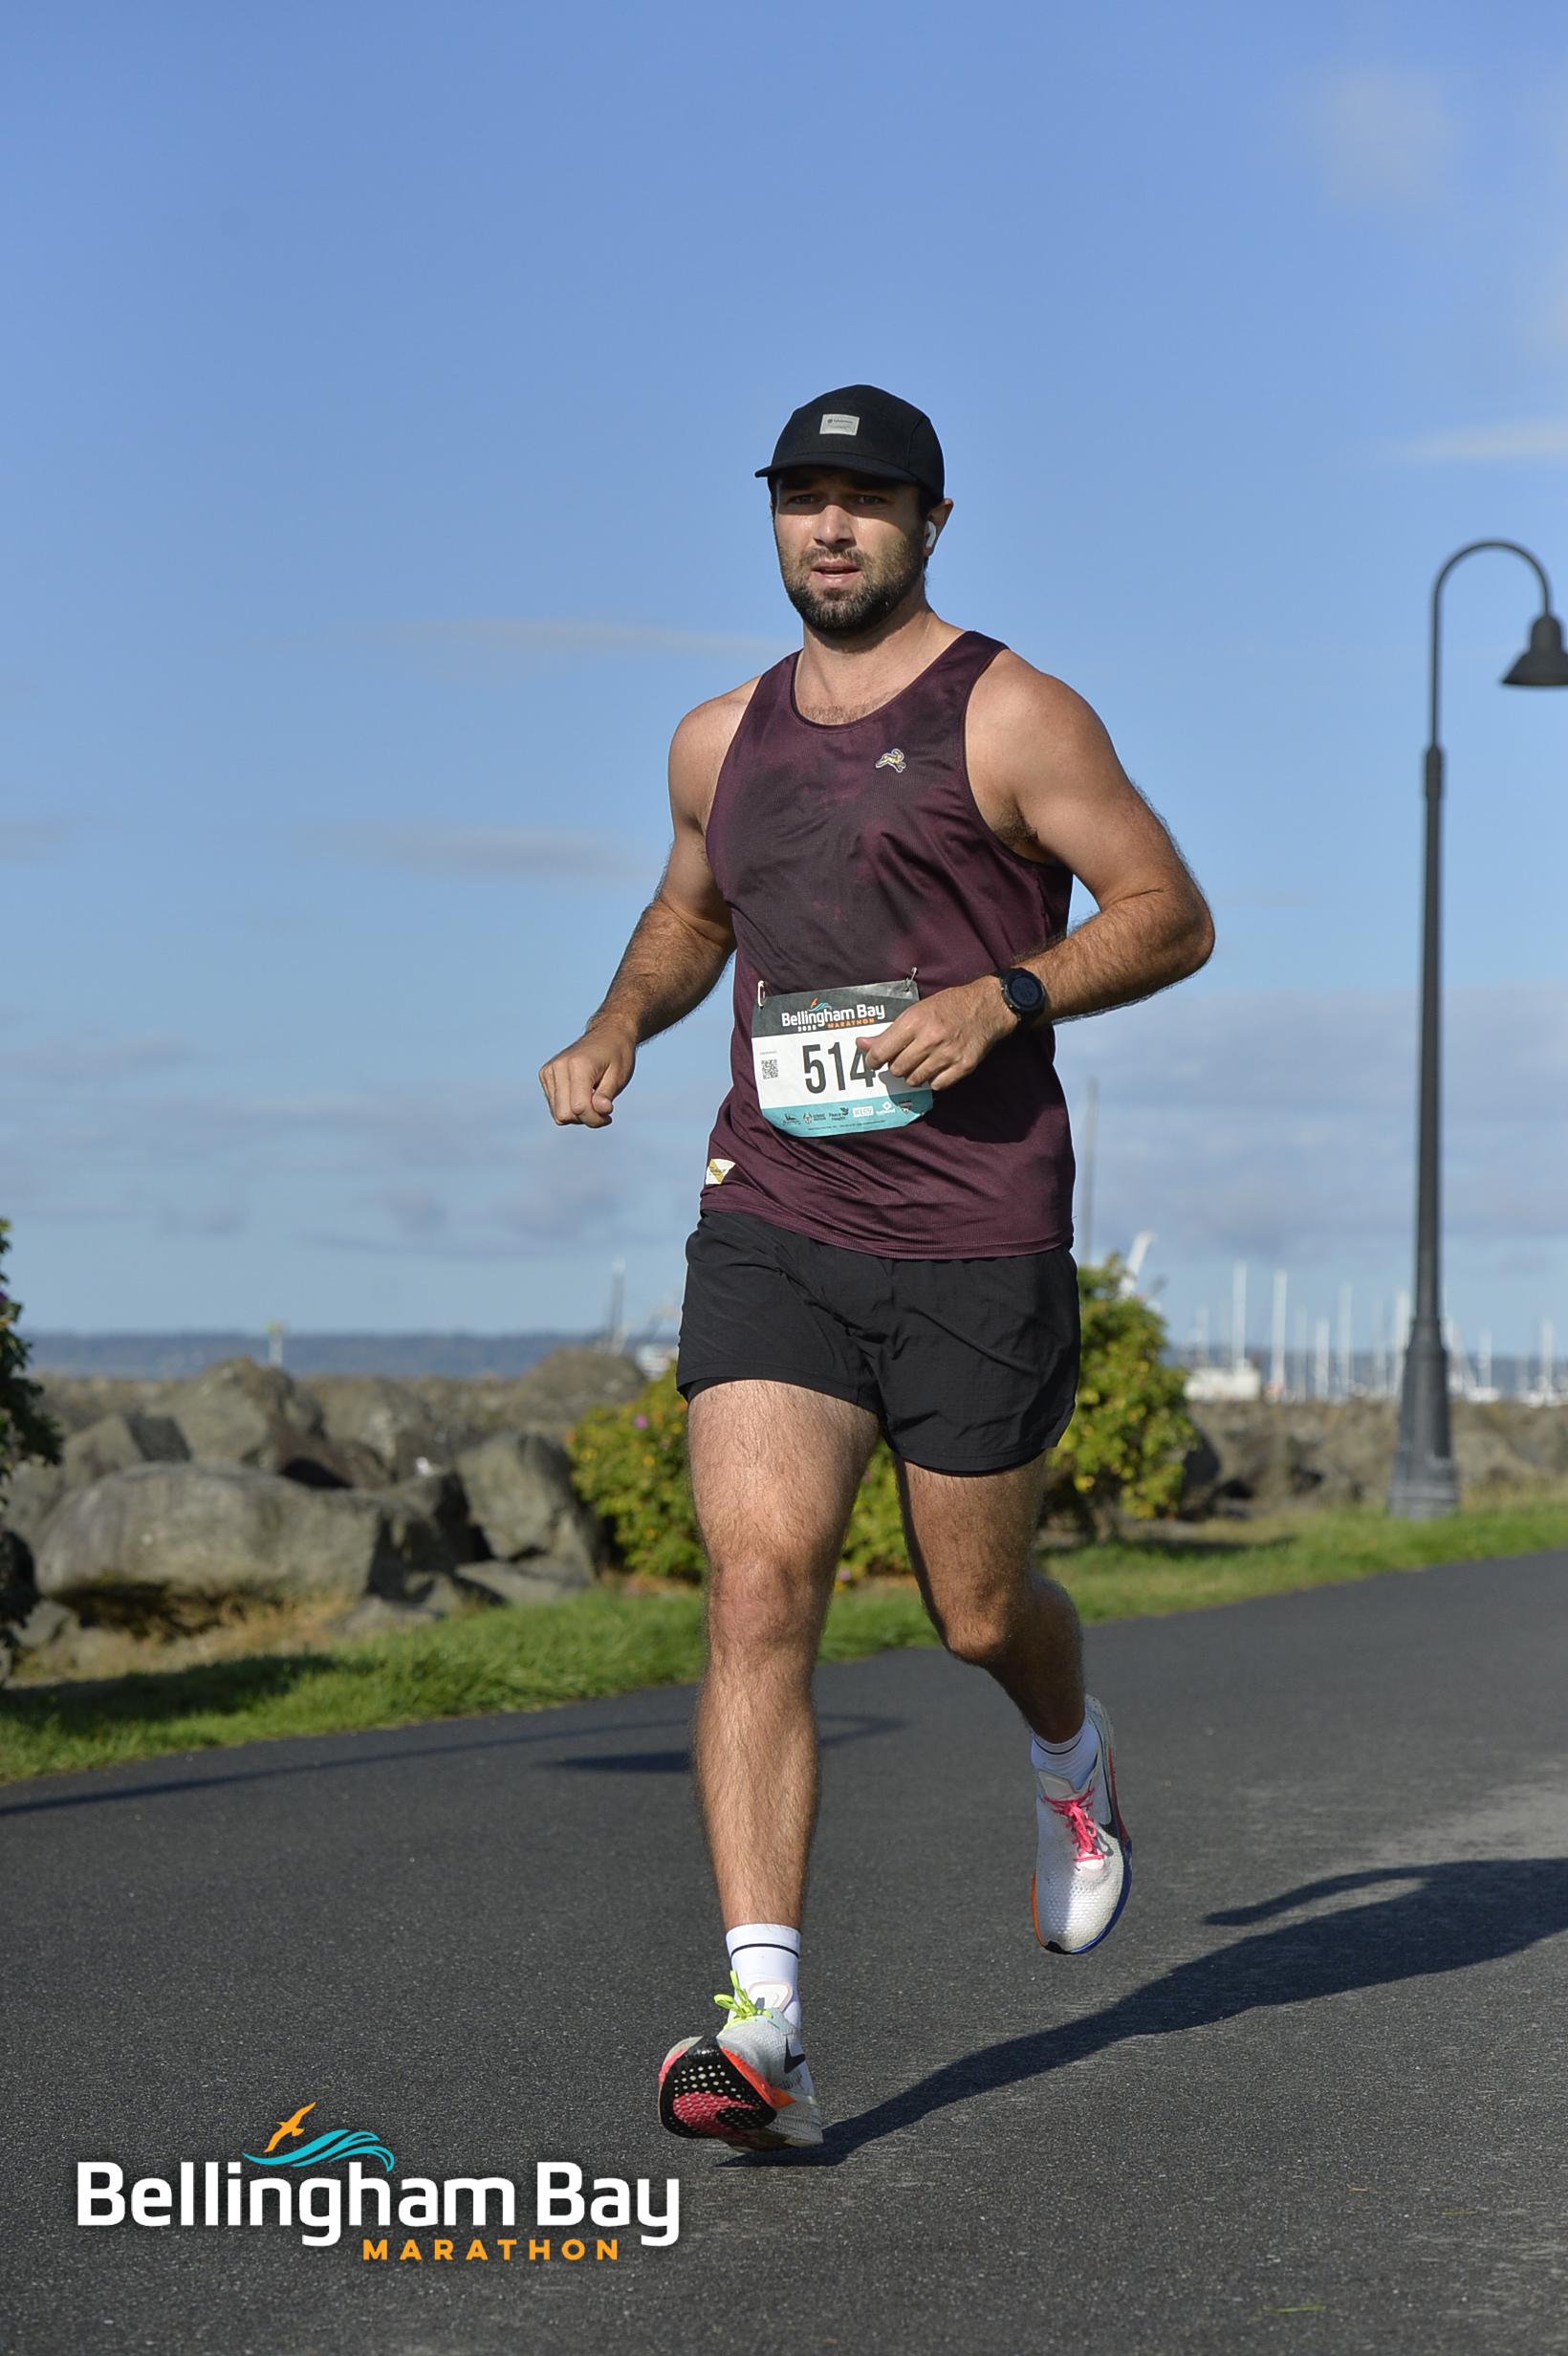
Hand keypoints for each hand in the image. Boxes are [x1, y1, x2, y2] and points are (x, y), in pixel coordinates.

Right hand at [538, 1024, 636, 1127]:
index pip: (579, 1107)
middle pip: (565, 1114)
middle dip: (586, 1118)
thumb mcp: (619, 1076)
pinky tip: (583, 1096)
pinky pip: (555, 1107)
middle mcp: (558, 1067)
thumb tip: (601, 1111)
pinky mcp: (545, 1075)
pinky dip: (570, 1108)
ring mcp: (548, 1071)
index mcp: (578, 1065)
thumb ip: (606, 1095)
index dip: (595, 1118)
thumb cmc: (617, 1056)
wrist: (608, 1034)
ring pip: (558, 1114)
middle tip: (602, 1110)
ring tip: (593, 1101)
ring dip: (578, 1115)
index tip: (609, 1115)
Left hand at [856, 977, 1014, 1092]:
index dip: (873, 1060)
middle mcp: (930, 1039)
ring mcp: (948, 1055)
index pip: (881, 1052)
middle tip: (903, 1057)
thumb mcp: (916, 1011)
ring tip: (921, 1061)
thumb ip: (889, 1031)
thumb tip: (862, 1044)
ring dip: (913, 1074)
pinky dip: (933, 1079)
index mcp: (915, 1021)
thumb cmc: (950, 1006)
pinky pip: (936, 1085)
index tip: (873, 1061)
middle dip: (896, 1066)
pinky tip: (937, 1067)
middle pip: (897, 1069)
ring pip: (914, 1080)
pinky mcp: (963, 1066)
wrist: (988, 1006)